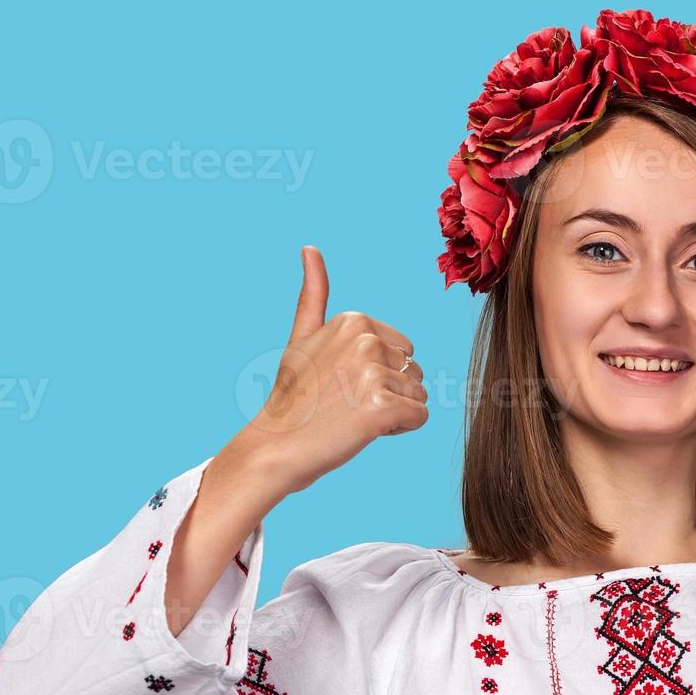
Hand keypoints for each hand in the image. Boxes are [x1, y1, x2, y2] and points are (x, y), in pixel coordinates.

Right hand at [227, 245, 428, 498]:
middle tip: (346, 403)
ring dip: (394, 412)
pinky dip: (399, 429)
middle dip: (390, 392)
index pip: (404, 351)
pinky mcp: (382, 407)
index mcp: (354, 320)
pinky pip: (420, 417)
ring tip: (352, 417)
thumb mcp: (301, 337)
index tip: (341, 383)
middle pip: (415, 372)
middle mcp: (366, 339)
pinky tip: (363, 430)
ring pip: (419, 395)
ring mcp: (374, 372)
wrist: (275, 447)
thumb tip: (310, 247)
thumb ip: (313, 294)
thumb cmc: (293, 397)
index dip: (379, 374)